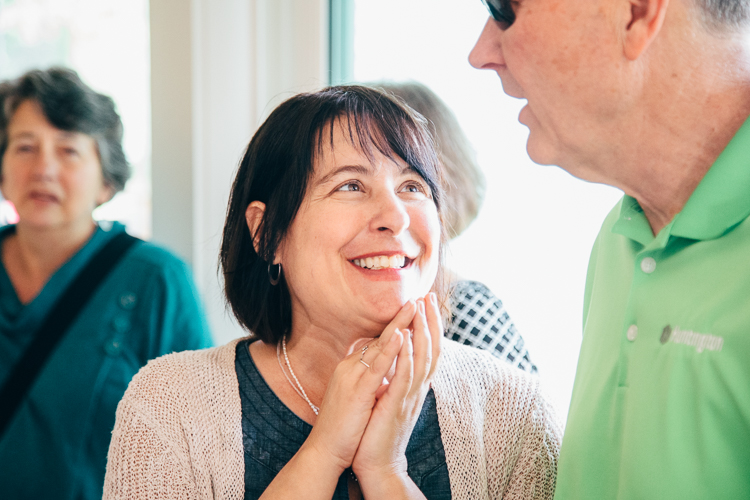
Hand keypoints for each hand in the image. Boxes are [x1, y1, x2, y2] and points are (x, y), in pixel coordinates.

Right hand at [303, 301, 416, 474]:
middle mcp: (350, 367)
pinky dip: (389, 350)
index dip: (395, 326)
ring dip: (397, 325)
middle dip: (400, 318)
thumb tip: (381, 371)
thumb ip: (367, 381)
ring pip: (378, 346)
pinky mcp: (356, 391)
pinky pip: (375, 367)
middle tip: (417, 298)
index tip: (411, 310)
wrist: (325, 451)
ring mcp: (352, 377)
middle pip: (379, 337)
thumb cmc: (342, 428)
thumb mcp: (357, 398)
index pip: (376, 342)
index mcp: (351, 369)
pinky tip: (401, 335)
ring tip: (413, 306)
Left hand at [352, 292, 441, 494]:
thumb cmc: (379, 429)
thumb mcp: (390, 397)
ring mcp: (409, 397)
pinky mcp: (396, 407)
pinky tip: (407, 340)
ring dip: (422, 332)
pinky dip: (407, 358)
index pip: (428, 349)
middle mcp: (417, 388)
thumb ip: (395, 377)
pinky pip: (404, 378)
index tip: (427, 301)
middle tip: (429, 295)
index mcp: (415, 385)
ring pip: (422, 359)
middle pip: (432, 348)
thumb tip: (395, 356)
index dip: (430, 324)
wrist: (377, 463)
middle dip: (431, 321)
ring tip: (421, 308)